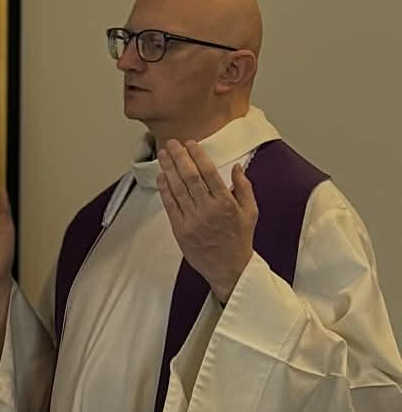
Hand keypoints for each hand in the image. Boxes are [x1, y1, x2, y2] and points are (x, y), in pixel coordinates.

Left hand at [159, 141, 256, 302]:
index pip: (209, 173)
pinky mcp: (180, 230)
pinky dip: (165, 190)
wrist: (230, 268)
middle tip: (171, 143)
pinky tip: (161, 176)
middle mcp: (208, 209)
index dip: (197, 156)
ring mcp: (192, 220)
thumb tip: (237, 167)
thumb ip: (245, 187)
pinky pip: (170, 206)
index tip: (190, 144)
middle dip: (179, 157)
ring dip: (168, 169)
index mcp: (226, 203)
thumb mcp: (251, 212)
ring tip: (162, 154)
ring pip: (177, 189)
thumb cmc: (240, 239)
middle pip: (190, 177)